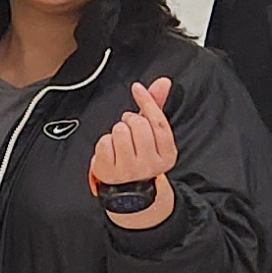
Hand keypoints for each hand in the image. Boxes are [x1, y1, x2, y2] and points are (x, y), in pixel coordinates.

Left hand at [89, 78, 179, 226]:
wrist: (127, 191)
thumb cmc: (140, 155)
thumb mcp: (152, 134)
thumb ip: (156, 106)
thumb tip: (164, 81)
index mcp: (167, 155)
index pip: (159, 122)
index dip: (148, 102)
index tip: (137, 89)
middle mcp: (151, 165)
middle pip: (139, 124)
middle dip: (130, 120)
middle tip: (129, 129)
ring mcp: (130, 170)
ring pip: (120, 131)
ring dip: (117, 131)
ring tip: (120, 141)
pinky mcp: (110, 172)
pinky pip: (104, 142)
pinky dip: (104, 142)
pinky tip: (110, 151)